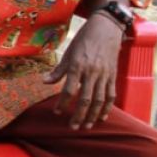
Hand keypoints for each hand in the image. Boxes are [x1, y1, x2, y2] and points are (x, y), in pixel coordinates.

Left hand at [44, 12, 122, 128]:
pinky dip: (107, 107)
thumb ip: (58, 70)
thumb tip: (44, 81)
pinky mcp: (113, 76)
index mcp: (77, 67)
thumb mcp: (68, 53)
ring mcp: (104, 75)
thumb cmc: (83, 41)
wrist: (106, 29)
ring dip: (93, 115)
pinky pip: (111, 95)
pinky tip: (102, 117)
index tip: (57, 113)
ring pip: (99, 100)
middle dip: (79, 115)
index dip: (63, 103)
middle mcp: (91, 73)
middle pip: (85, 99)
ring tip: (87, 126)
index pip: (69, 90)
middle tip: (73, 127)